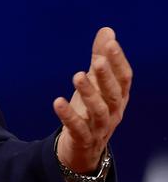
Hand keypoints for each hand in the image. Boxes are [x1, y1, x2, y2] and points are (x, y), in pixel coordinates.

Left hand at [53, 27, 131, 172]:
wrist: (83, 149)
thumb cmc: (91, 110)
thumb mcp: (96, 84)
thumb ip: (101, 57)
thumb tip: (108, 31)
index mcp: (119, 97)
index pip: (124, 78)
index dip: (119, 61)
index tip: (111, 43)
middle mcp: (114, 112)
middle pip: (114, 94)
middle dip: (106, 77)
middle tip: (97, 61)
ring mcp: (100, 127)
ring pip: (99, 111)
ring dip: (89, 93)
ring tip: (77, 76)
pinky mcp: (83, 139)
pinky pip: (77, 128)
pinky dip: (68, 116)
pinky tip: (57, 102)